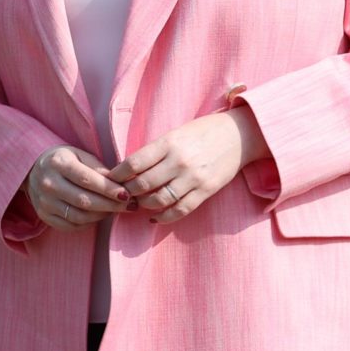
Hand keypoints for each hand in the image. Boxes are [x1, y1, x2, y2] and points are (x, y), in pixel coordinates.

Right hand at [24, 144, 128, 230]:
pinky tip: (98, 215)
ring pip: (79, 216)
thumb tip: (119, 184)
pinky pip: (71, 226)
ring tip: (114, 210)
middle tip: (128, 205)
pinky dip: (89, 223)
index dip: (109, 189)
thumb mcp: (78, 154)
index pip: (87, 180)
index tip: (127, 194)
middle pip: (84, 200)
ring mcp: (44, 201)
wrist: (32, 169)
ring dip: (102, 215)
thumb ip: (98, 167)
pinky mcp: (44, 215)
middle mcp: (48, 183)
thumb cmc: (63, 160)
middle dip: (110, 205)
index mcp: (58, 163)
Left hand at [110, 108, 267, 224]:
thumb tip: (129, 168)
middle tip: (120, 195)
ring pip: (159, 199)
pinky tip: (154, 218)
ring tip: (136, 204)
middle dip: (127, 192)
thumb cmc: (202, 131)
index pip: (133, 163)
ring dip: (143, 205)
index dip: (117, 174)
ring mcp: (193, 178)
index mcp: (168, 143)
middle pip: (143, 184)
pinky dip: (164, 217)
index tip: (110, 179)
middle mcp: (179, 161)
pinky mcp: (206, 191)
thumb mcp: (175, 133)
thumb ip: (155, 150)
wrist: (239, 135)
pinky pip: (181, 209)